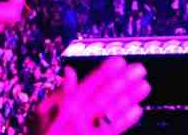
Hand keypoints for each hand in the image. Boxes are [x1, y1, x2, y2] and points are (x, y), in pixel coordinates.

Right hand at [30, 57, 151, 134]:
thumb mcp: (43, 113)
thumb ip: (59, 92)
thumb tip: (68, 71)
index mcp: (64, 106)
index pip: (88, 84)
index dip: (105, 71)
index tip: (120, 60)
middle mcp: (75, 117)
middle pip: (104, 94)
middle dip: (124, 80)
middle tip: (139, 69)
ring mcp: (83, 131)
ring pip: (111, 110)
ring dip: (130, 96)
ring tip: (144, 86)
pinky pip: (111, 129)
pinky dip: (125, 119)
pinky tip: (137, 109)